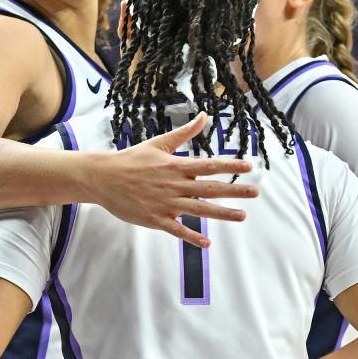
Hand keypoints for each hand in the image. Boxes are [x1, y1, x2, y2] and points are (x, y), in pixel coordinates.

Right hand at [90, 113, 258, 246]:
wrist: (102, 178)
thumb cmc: (131, 159)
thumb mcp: (158, 143)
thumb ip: (184, 132)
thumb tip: (203, 115)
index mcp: (176, 165)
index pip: (208, 165)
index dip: (230, 165)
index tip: (249, 166)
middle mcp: (174, 184)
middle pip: (209, 188)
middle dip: (234, 190)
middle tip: (255, 193)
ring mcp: (165, 203)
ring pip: (198, 209)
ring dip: (221, 213)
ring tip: (241, 216)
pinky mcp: (155, 218)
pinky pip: (177, 229)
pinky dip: (192, 236)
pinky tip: (207, 243)